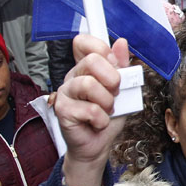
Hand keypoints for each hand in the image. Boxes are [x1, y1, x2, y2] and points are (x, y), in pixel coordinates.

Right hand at [54, 35, 130, 185]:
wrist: (99, 144)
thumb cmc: (108, 116)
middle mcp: (73, 76)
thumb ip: (122, 66)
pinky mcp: (62, 110)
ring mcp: (65, 92)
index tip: (113, 63)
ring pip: (89, 84)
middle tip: (115, 93)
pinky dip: (101, 119)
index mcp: (86, 67)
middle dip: (112, 79)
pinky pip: (89, 109)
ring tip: (106, 110)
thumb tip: (121, 43)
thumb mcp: (123, 89)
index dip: (100, 48)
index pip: (83, 42)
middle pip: (92, 60)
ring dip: (107, 101)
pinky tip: (97, 123)